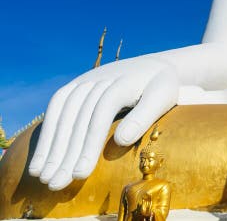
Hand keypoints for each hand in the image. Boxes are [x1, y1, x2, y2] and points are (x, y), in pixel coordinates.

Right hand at [28, 56, 178, 189]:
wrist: (156, 66)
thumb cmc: (162, 87)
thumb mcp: (163, 97)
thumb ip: (144, 116)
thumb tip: (120, 140)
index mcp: (124, 80)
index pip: (102, 112)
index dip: (90, 143)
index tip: (81, 174)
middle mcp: (101, 77)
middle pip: (78, 117)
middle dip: (65, 153)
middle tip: (56, 184)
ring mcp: (86, 80)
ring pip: (63, 113)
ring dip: (51, 146)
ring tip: (43, 177)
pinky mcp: (77, 85)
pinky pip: (57, 107)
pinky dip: (47, 133)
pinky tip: (41, 158)